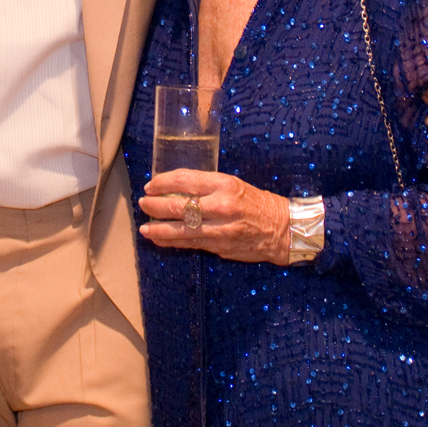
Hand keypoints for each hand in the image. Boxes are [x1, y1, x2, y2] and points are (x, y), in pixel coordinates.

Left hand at [138, 170, 291, 264]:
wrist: (283, 229)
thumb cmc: (259, 203)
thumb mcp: (235, 185)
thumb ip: (207, 186)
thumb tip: (176, 189)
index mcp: (225, 185)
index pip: (185, 180)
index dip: (163, 182)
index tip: (151, 184)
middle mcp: (221, 206)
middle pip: (178, 206)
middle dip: (155, 205)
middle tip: (144, 203)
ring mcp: (220, 229)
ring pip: (180, 229)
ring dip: (158, 228)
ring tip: (145, 227)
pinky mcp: (219, 246)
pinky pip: (190, 244)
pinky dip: (171, 242)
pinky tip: (159, 239)